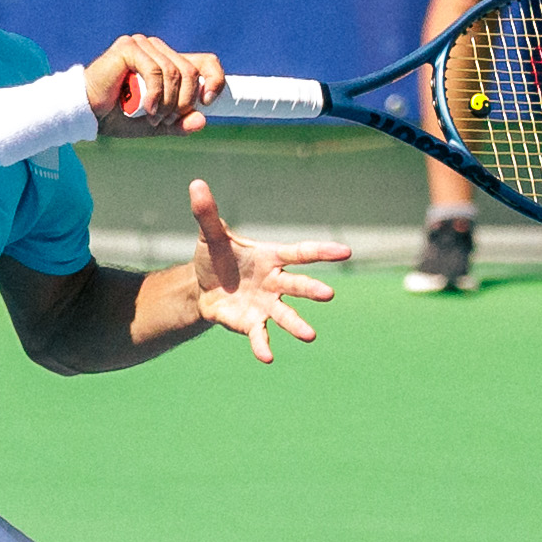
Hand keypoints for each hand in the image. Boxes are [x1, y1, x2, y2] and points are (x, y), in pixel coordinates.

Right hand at [83, 35, 225, 135]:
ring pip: (174, 73)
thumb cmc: (115, 116)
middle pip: (191, 72)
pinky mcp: (129, 47)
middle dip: (183, 102)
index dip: (214, 80)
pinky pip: (155, 71)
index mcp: (167, 61)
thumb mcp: (154, 123)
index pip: (205, 61)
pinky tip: (147, 109)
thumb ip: (177, 123)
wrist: (86, 113)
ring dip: (167, 102)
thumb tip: (202, 121)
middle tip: (166, 120)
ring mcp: (143, 45)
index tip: (206, 104)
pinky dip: (155, 95)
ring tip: (153, 117)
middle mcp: (157, 49)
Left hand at [188, 178, 348, 363]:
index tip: (346, 251)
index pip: (301, 253)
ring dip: (297, 325)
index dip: (323, 252)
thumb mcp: (210, 235)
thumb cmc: (215, 257)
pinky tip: (267, 358)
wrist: (201, 286)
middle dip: (311, 290)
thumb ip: (207, 213)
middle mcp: (274, 282)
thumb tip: (196, 184)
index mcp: (271, 258)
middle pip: (297, 285)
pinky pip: (260, 335)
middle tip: (328, 294)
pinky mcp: (251, 323)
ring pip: (285, 315)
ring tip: (309, 336)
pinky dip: (263, 346)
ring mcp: (265, 305)